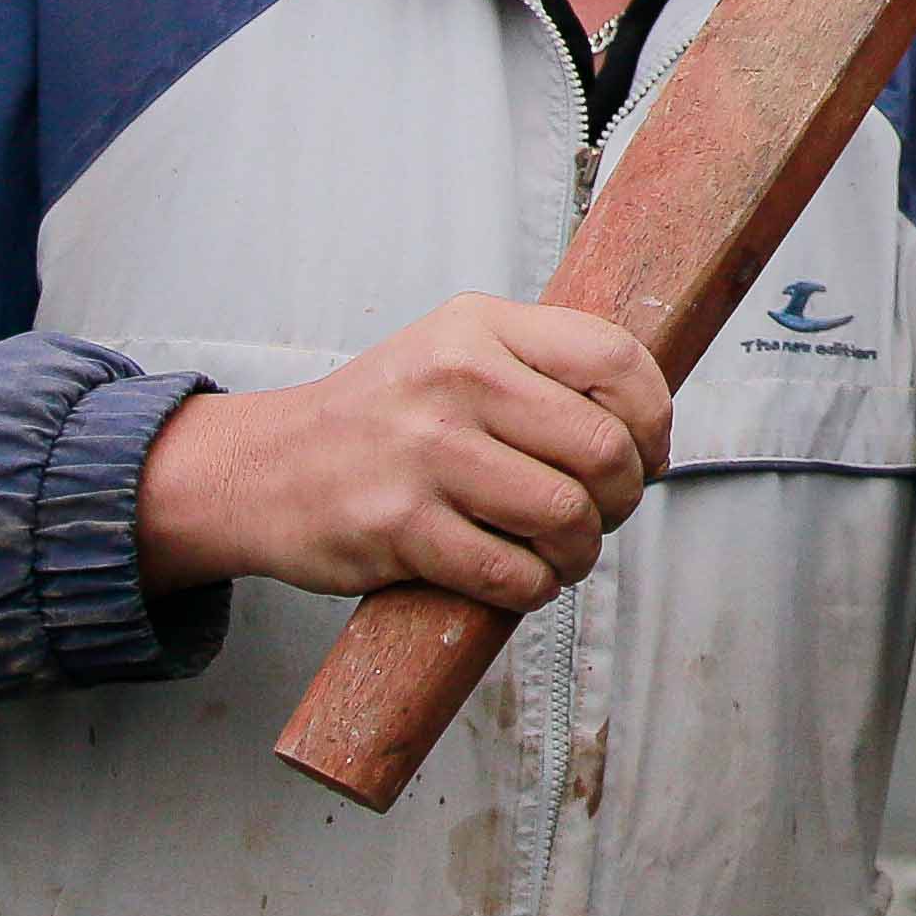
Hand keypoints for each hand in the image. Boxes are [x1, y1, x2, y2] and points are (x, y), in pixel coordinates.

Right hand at [132, 294, 676, 612]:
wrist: (260, 469)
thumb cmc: (381, 417)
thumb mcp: (455, 351)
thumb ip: (541, 367)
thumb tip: (646, 421)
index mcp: (480, 328)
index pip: (615, 361)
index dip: (655, 418)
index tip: (650, 453)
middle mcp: (455, 379)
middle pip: (602, 448)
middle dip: (624, 497)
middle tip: (606, 513)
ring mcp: (425, 453)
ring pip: (565, 515)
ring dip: (582, 550)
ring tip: (565, 552)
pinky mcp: (399, 526)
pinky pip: (509, 572)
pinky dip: (533, 587)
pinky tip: (522, 577)